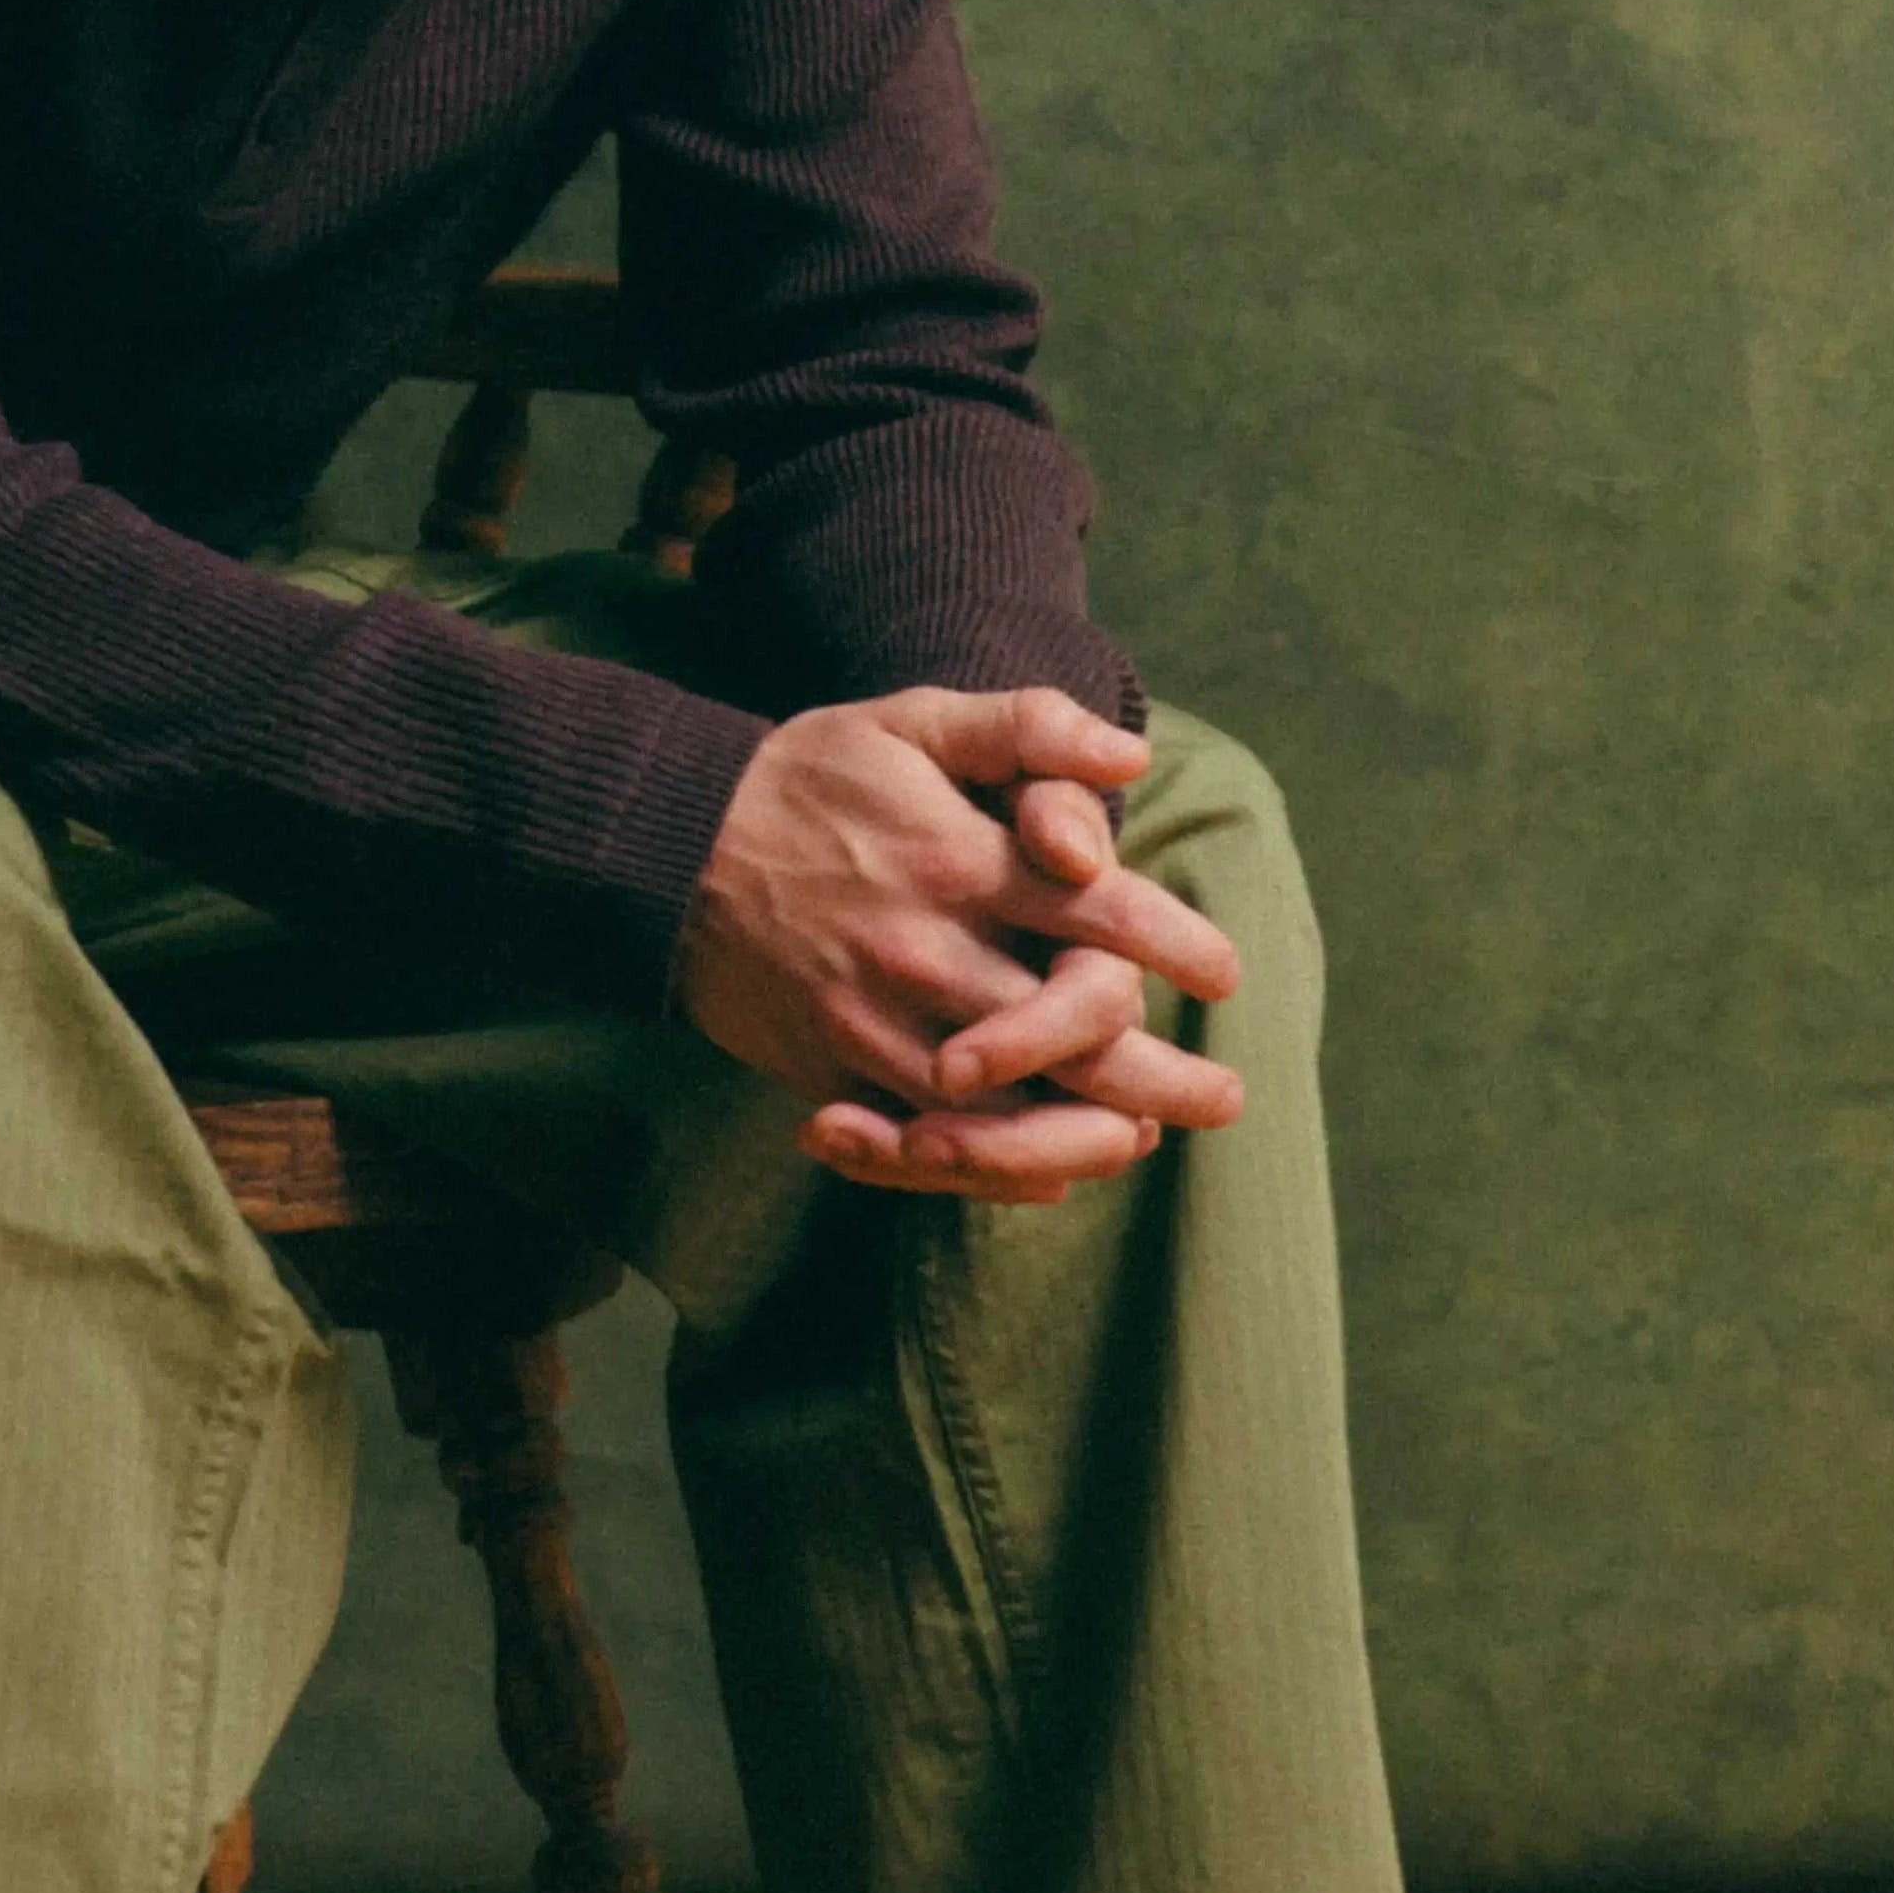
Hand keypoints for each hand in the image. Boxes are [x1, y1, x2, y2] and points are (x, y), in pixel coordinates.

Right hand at [677, 686, 1245, 1208]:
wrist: (665, 850)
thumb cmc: (808, 777)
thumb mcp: (910, 721)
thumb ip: (1024, 728)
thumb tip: (1129, 759)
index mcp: (958, 861)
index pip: (1098, 913)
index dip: (1176, 945)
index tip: (1225, 972)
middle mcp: (925, 951)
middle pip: (1070, 1034)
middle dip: (1161, 1072)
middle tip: (1228, 1097)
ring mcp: (875, 1022)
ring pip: (1003, 1109)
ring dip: (1088, 1133)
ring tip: (1145, 1137)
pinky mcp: (831, 1072)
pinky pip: (923, 1142)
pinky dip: (991, 1168)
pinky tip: (1046, 1171)